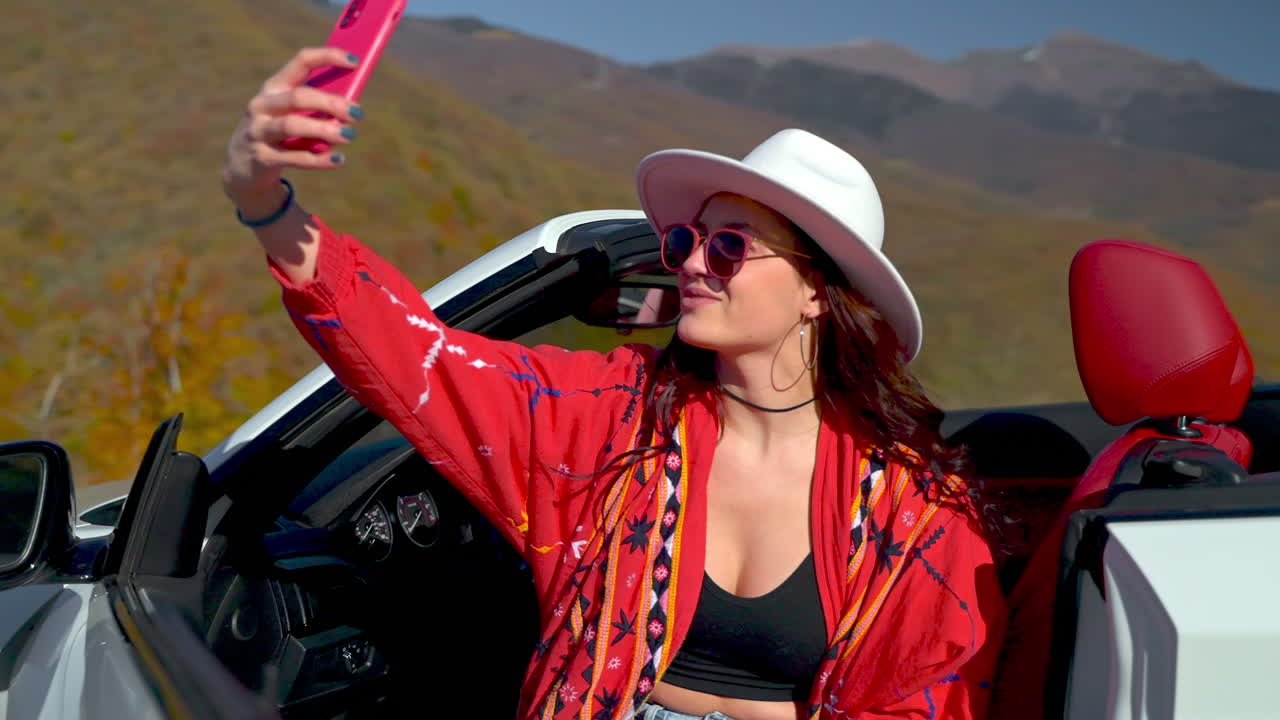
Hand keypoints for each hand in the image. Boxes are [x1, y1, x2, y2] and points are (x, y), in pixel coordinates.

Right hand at [222, 47, 363, 211]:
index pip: (301, 61)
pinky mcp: (261, 157)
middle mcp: (262, 104)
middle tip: (357, 113)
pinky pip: (294, 158)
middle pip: (298, 97)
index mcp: (274, 86)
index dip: (328, 57)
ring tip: (350, 135)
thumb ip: (317, 108)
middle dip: (330, 103)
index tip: (355, 61)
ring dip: (324, 129)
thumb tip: (352, 107)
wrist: (244, 166)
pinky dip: (319, 160)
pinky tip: (339, 159)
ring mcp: (258, 131)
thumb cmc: (281, 133)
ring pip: (292, 125)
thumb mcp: (293, 114)